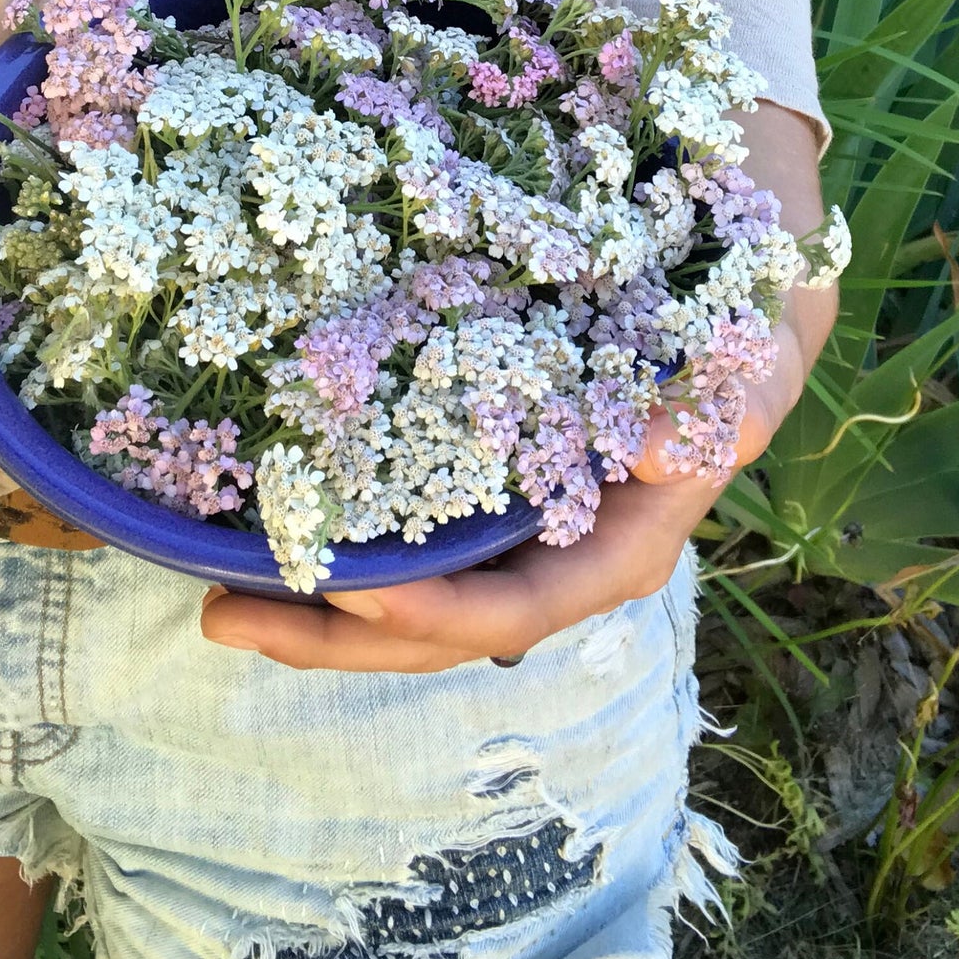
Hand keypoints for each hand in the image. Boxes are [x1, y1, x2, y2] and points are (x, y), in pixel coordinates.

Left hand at [200, 309, 824, 673]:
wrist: (730, 324)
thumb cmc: (737, 351)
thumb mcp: (743, 372)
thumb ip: (718, 410)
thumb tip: (666, 446)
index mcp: (614, 553)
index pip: (514, 609)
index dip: (430, 612)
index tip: (343, 588)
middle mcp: (554, 563)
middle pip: (437, 629)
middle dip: (335, 634)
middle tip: (226, 619)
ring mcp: (512, 537)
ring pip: (408, 599)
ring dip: (316, 606)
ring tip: (214, 597)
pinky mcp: (482, 496)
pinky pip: (406, 541)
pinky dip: (340, 545)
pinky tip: (267, 528)